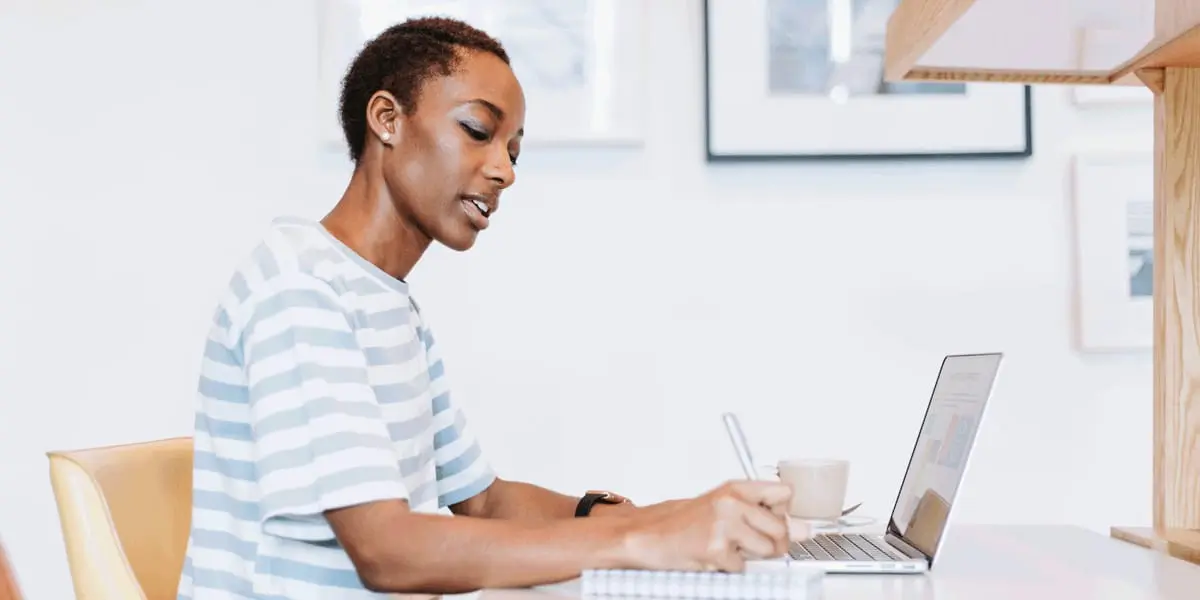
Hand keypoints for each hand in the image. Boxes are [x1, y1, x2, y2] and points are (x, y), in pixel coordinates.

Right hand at [620, 480, 792, 572]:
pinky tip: (713, 555)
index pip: (785, 493)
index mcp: (736, 487)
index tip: (773, 519)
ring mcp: (724, 525)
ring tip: (728, 546)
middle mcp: (731, 502)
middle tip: (747, 541)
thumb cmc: (686, 522)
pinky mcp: (716, 549)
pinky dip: (730, 567)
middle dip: (771, 542)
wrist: (650, 534)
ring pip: (768, 549)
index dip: (783, 512)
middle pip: (782, 528)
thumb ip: (764, 514)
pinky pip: (743, 566)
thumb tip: (805, 529)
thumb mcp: (725, 506)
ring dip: (751, 555)